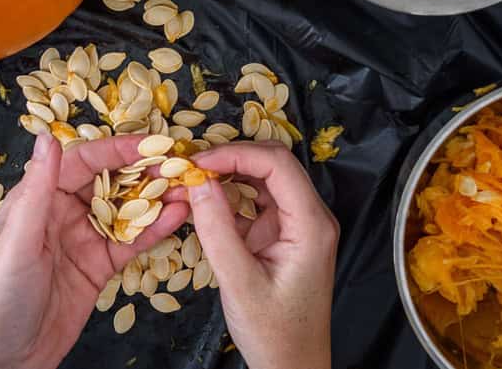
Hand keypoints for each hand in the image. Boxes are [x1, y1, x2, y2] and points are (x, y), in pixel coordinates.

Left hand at [0, 134, 190, 368]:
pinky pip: (130, 242)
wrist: (0, 362)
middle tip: (180, 165)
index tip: (152, 144)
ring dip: (156, 198)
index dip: (117, 150)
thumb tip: (47, 137)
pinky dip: (155, 229)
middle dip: (145, 171)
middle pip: (109, 181)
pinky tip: (178, 217)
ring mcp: (82, 240)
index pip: (82, 162)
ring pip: (125, 209)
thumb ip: (37, 190)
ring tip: (189, 188)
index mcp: (37, 199)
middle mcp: (61, 213)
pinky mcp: (98, 268)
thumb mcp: (16, 242)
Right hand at [187, 143, 337, 368]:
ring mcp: (296, 225)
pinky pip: (255, 202)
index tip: (198, 162)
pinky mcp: (282, 234)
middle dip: (229, 158)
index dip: (236, 154)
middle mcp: (310, 217)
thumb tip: (197, 182)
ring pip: (262, 179)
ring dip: (227, 174)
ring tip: (190, 179)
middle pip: (272, 164)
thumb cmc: (275, 334)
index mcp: (312, 225)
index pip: (277, 165)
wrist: (292, 366)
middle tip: (189, 165)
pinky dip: (228, 197)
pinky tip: (202, 201)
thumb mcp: (240, 283)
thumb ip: (218, 230)